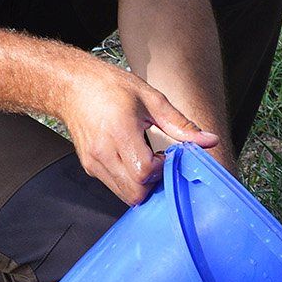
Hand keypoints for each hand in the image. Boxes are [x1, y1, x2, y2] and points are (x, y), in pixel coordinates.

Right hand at [59, 58, 218, 204]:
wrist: (73, 85)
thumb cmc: (109, 87)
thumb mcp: (151, 99)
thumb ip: (181, 124)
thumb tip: (209, 140)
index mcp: (119, 131)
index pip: (144, 172)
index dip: (162, 169)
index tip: (166, 155)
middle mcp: (103, 151)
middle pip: (135, 192)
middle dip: (154, 184)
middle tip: (159, 162)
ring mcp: (94, 162)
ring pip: (124, 195)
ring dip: (142, 185)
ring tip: (146, 159)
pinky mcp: (90, 167)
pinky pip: (114, 186)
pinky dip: (129, 180)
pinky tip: (132, 159)